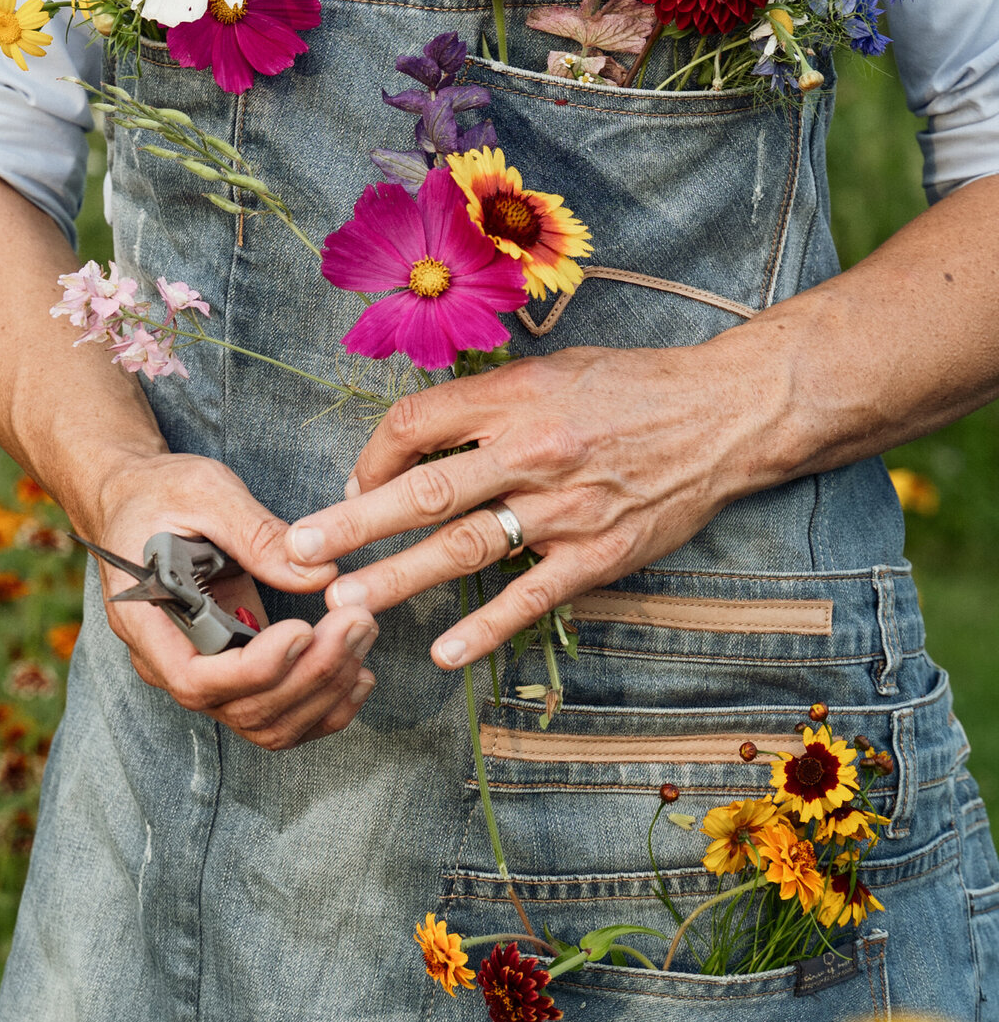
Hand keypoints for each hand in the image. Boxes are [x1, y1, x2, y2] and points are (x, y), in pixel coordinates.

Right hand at [91, 450, 379, 749]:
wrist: (137, 502)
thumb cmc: (161, 492)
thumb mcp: (204, 492)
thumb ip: (256, 533)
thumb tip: (319, 572)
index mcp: (146, 620)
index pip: (195, 679)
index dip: (255, 668)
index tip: (303, 629)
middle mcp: (168, 663)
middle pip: (241, 707)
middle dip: (309, 674)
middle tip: (358, 621)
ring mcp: (201, 675)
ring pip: (265, 723)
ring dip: (324, 693)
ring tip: (362, 636)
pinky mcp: (230, 674)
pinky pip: (276, 715)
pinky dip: (322, 706)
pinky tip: (358, 674)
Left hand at [283, 336, 778, 667]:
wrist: (723, 414)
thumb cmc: (631, 386)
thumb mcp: (552, 369)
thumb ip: (487, 402)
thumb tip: (419, 437)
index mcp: (513, 397)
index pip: (415, 424)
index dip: (370, 454)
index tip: (350, 481)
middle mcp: (531, 451)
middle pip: (425, 490)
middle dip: (353, 522)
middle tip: (298, 550)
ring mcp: (564, 508)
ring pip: (466, 547)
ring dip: (399, 577)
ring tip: (346, 602)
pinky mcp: (599, 554)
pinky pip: (531, 595)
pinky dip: (486, 627)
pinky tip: (444, 652)